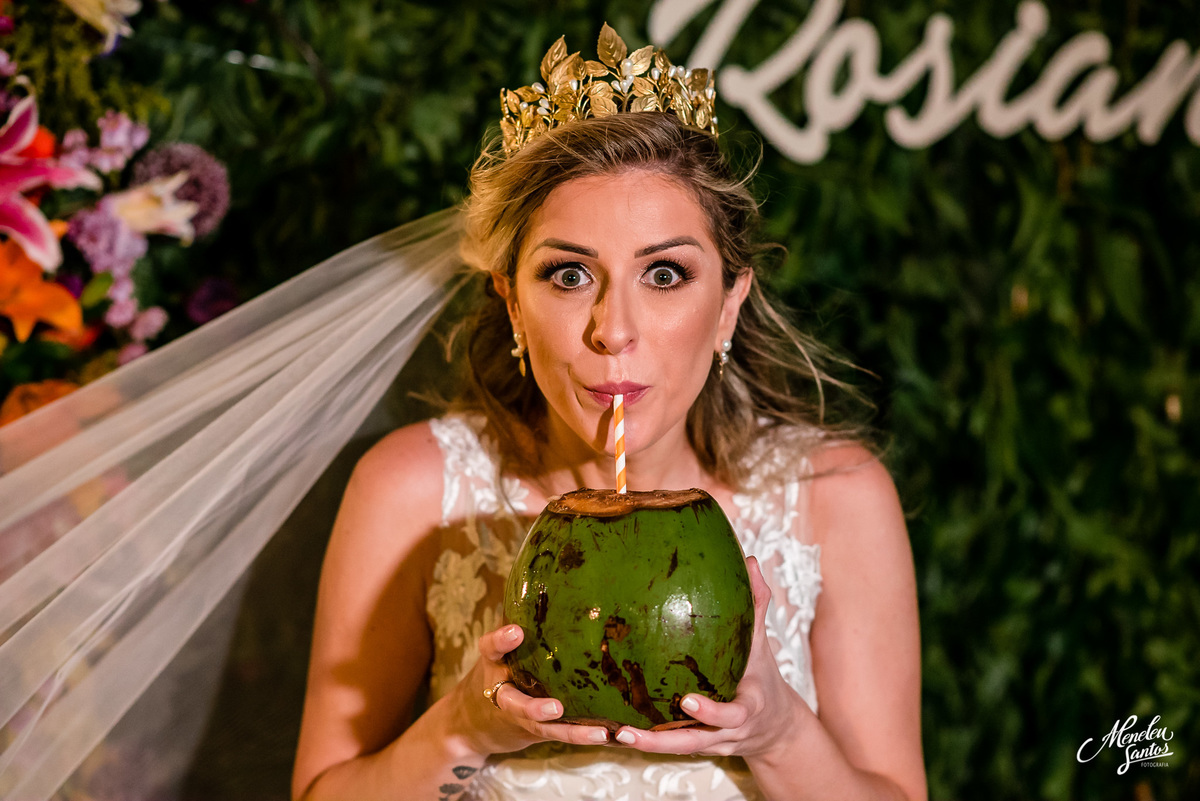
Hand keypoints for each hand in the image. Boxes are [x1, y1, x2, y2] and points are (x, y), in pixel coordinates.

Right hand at [450, 623, 613, 755]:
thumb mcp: (501, 647)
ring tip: (596, 733)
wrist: (472, 722)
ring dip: (569, 731)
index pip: (491, 648)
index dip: (501, 640)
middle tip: (555, 708)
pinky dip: (581, 736)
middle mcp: (503, 691)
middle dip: (533, 708)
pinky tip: (606, 735)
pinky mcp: (535, 731)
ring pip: (540, 726)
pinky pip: (558, 735)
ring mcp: (519, 716)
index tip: (515, 631)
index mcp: (494, 663)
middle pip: (513, 702)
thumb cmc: (498, 668)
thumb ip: (522, 622)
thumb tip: (554, 579)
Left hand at [609, 556, 814, 757]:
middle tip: (630, 732)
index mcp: (747, 708)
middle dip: (663, 741)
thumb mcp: (762, 645)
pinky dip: (647, 743)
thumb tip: (748, 561)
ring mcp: (710, 744)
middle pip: (694, 743)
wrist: (775, 730)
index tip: (687, 701)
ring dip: (647, 746)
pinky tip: (616, 733)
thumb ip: (756, 606)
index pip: (732, 714)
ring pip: (677, 749)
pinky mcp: (695, 747)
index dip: (711, 712)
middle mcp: (727, 733)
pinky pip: (670, 747)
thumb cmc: (762, 677)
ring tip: (617, 734)